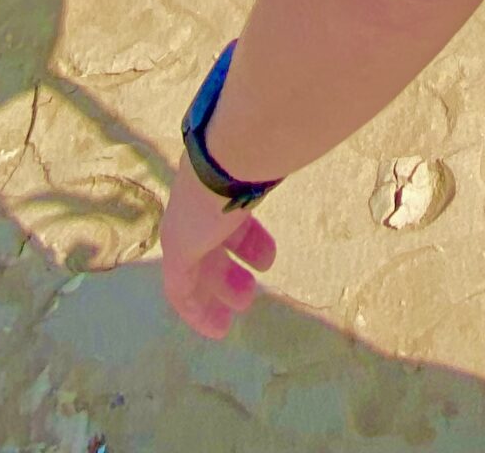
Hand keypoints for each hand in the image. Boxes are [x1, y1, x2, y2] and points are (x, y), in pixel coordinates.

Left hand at [159, 157, 278, 339]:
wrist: (226, 159)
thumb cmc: (256, 156)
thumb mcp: (268, 166)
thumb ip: (279, 171)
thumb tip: (308, 157)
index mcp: (218, 185)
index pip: (229, 218)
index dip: (246, 241)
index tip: (264, 260)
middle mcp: (197, 206)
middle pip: (210, 245)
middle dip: (229, 270)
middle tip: (250, 291)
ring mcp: (183, 227)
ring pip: (196, 267)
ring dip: (220, 288)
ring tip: (245, 304)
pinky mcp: (177, 252)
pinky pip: (181, 288)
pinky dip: (197, 310)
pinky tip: (217, 329)